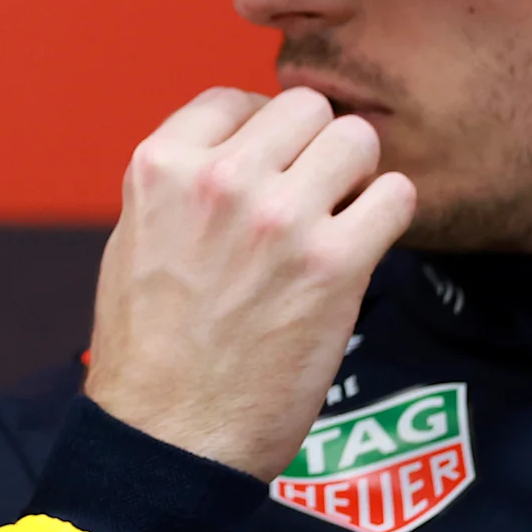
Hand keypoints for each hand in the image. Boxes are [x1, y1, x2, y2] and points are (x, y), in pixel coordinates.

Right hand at [82, 85, 413, 481]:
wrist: (169, 435)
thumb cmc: (148, 348)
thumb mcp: (135, 238)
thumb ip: (181, 184)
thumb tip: (238, 151)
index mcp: (160, 166)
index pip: (234, 97)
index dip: (260, 131)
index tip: (268, 167)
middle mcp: (219, 179)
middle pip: (304, 107)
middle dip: (313, 145)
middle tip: (312, 192)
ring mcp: (279, 218)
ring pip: (357, 139)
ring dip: (357, 174)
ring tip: (341, 215)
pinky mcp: (335, 263)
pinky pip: (396, 195)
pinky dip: (390, 215)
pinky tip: (365, 245)